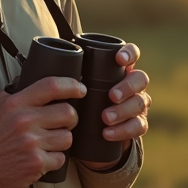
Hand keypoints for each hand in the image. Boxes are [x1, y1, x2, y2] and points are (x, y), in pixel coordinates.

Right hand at [0, 76, 85, 187]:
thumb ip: (17, 95)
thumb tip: (40, 87)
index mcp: (15, 103)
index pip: (51, 86)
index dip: (72, 85)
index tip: (80, 89)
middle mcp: (25, 121)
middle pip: (68, 113)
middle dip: (71, 119)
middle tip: (64, 123)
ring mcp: (32, 143)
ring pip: (68, 137)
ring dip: (62, 141)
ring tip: (49, 143)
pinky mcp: (36, 163)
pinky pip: (61, 159)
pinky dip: (55, 160)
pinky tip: (42, 158)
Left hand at [79, 42, 150, 170]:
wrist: (89, 132)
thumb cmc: (79, 99)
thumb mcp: (76, 85)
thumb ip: (69, 72)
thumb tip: (47, 59)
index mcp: (120, 69)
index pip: (132, 54)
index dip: (129, 54)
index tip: (118, 59)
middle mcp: (133, 84)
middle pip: (140, 79)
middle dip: (127, 87)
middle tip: (111, 96)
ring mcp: (138, 103)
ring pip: (141, 103)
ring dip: (124, 111)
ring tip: (105, 118)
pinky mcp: (137, 124)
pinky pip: (139, 126)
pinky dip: (124, 130)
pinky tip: (108, 133)